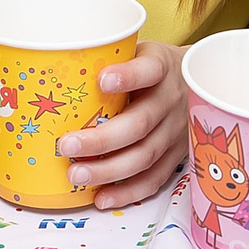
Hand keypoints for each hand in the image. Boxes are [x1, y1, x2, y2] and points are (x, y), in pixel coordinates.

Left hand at [56, 40, 187, 208]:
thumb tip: (49, 67)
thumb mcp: (137, 51)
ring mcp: (176, 131)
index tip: (102, 80)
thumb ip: (108, 58)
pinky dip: (127, 192)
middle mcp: (172, 100)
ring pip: (145, 156)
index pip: (149, 70)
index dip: (128, 76)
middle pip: (139, 124)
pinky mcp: (177, 155)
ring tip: (76, 175)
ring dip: (109, 170)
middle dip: (101, 140)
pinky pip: (154, 179)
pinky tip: (101, 197)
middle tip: (66, 146)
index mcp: (162, 67)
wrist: (199, 82)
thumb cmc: (150, 67)